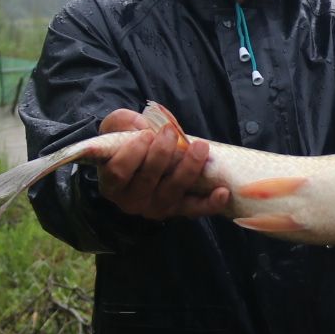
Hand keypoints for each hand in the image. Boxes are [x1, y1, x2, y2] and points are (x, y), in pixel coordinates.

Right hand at [95, 108, 228, 220]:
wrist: (144, 159)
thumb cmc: (127, 143)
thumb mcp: (118, 128)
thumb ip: (122, 123)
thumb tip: (140, 125)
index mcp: (112, 182)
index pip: (118, 173)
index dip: (132, 154)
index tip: (146, 135)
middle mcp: (131, 201)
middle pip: (147, 181)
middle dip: (161, 155)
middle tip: (171, 133)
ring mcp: (156, 207)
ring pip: (172, 192)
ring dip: (188, 169)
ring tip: (200, 147)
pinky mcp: (178, 210)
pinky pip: (194, 209)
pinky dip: (210, 203)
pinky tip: (222, 192)